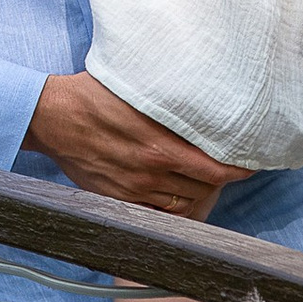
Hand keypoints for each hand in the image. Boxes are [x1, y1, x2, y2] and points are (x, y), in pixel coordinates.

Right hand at [27, 72, 239, 215]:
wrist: (52, 118)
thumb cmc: (93, 95)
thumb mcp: (137, 90)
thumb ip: (171, 101)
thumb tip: (203, 99)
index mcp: (160, 144)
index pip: (215, 169)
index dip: (238, 170)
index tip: (250, 165)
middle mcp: (150, 171)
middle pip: (203, 189)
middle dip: (219, 181)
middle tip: (227, 168)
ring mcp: (134, 189)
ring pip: (183, 203)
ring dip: (197, 194)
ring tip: (203, 180)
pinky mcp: (118, 199)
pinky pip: (157, 211)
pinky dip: (172, 205)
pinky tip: (176, 191)